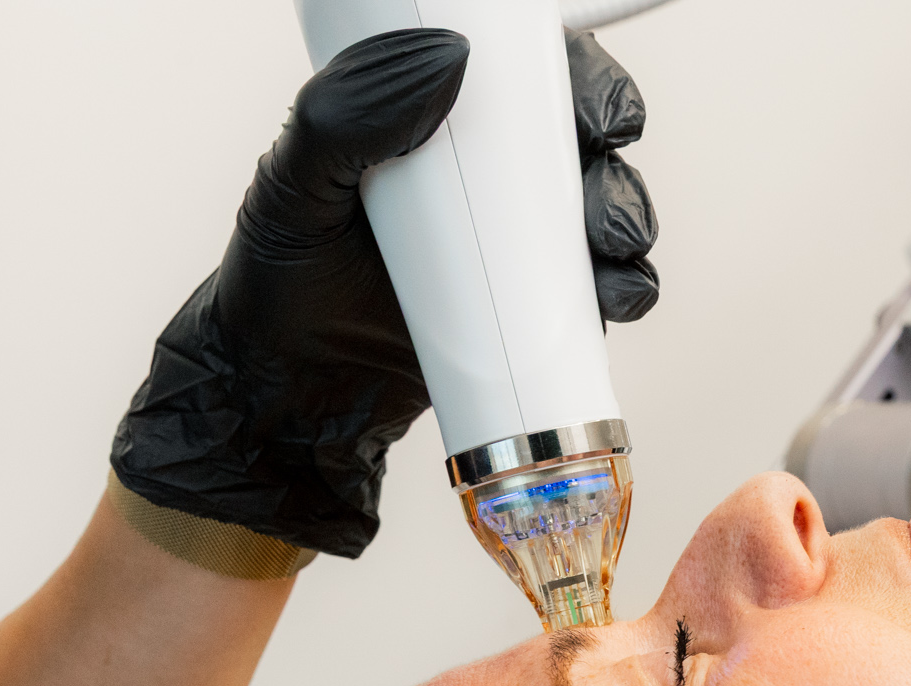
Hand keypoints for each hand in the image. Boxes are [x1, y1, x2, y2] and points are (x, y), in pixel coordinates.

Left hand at [111, 28, 660, 558]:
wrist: (292, 400)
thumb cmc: (280, 285)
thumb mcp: (293, 186)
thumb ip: (345, 115)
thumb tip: (448, 59)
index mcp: (438, 127)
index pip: (528, 82)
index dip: (586, 87)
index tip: (599, 114)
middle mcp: (489, 184)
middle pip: (584, 148)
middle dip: (617, 165)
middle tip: (602, 201)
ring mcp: (518, 252)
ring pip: (606, 217)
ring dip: (629, 225)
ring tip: (611, 252)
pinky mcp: (535, 320)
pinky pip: (600, 294)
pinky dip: (625, 291)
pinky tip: (615, 299)